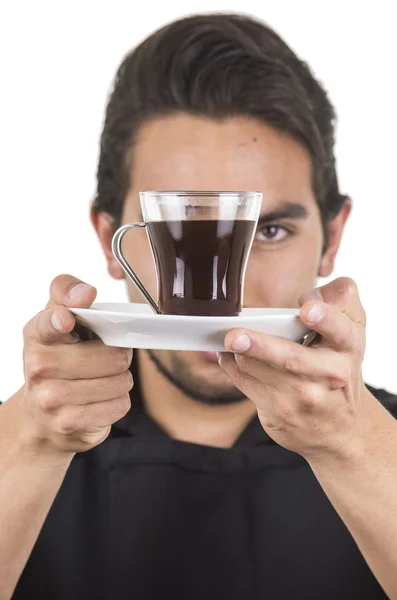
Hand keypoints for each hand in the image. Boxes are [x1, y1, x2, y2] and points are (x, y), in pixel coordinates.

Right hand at [19, 275, 132, 454]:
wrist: (40, 417)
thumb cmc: (57, 360)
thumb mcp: (57, 320)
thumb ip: (67, 293)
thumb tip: (84, 292)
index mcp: (37, 335)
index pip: (48, 322)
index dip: (60, 319)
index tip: (67, 319)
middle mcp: (38, 367)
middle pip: (112, 356)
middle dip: (118, 355)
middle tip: (105, 357)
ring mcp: (52, 399)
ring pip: (120, 381)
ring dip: (120, 380)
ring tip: (101, 379)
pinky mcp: (70, 424)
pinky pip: (120, 404)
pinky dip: (117, 401)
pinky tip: (99, 400)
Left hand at [219, 277, 371, 460]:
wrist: (341, 427)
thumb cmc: (339, 368)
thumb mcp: (352, 330)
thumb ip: (341, 299)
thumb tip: (312, 295)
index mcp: (348, 347)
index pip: (340, 329)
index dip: (324, 318)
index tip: (306, 311)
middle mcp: (329, 374)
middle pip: (290, 357)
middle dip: (260, 346)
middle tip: (235, 336)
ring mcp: (303, 398)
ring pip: (259, 370)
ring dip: (238, 353)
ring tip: (227, 339)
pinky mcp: (280, 413)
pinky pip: (246, 384)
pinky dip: (232, 366)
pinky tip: (229, 356)